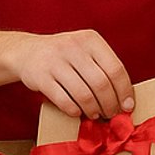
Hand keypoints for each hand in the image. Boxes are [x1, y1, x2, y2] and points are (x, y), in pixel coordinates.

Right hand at [8, 29, 132, 117]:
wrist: (27, 52)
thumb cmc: (64, 56)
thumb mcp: (85, 51)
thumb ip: (103, 68)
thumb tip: (125, 99)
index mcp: (90, 39)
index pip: (115, 68)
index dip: (124, 91)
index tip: (127, 106)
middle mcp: (73, 47)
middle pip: (101, 83)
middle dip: (110, 104)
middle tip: (111, 114)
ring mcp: (55, 60)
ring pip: (83, 94)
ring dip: (93, 109)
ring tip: (96, 114)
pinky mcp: (40, 76)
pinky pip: (63, 100)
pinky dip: (74, 110)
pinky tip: (78, 112)